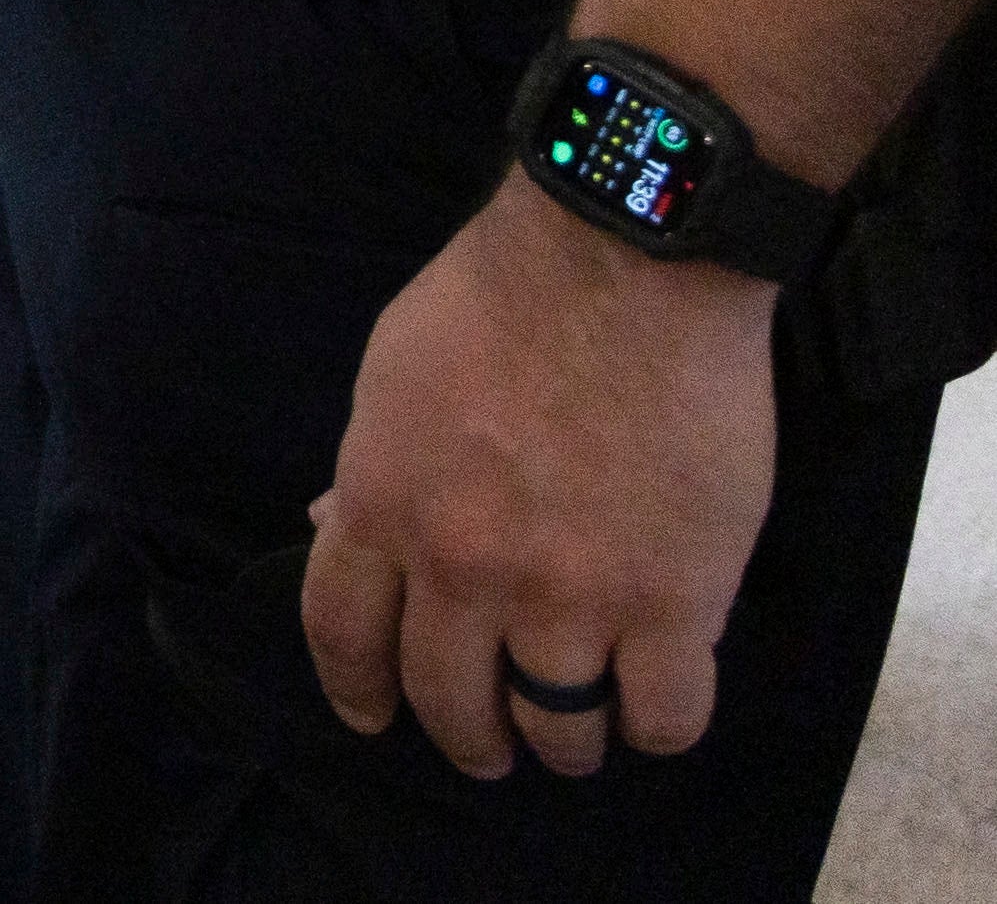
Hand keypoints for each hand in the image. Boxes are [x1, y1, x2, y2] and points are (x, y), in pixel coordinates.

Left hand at [302, 175, 783, 778]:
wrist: (621, 267)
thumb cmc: (497, 302)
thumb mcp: (390, 379)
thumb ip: (373, 472)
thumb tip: (339, 528)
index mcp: (384, 506)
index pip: (342, 635)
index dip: (357, 691)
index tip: (374, 718)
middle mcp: (464, 569)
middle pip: (449, 701)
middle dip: (467, 738)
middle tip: (488, 746)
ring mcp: (570, 594)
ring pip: (557, 726)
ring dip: (562, 742)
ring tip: (574, 734)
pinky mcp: (675, 603)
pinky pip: (663, 717)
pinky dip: (654, 730)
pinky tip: (650, 710)